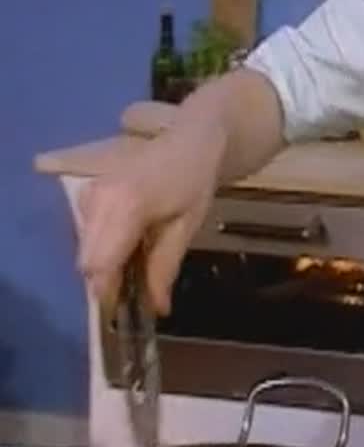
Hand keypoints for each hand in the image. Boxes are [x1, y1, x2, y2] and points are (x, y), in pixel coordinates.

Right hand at [75, 131, 221, 317]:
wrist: (189, 137)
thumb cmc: (194, 179)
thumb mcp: (187, 226)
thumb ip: (165, 267)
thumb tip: (157, 308)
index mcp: (125, 206)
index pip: (100, 264)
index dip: (108, 291)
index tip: (124, 308)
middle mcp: (98, 199)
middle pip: (87, 260)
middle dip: (107, 279)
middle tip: (134, 287)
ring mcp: (90, 193)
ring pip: (86, 248)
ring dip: (106, 261)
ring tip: (138, 258)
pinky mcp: (88, 192)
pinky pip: (87, 232)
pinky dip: (104, 244)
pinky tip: (129, 239)